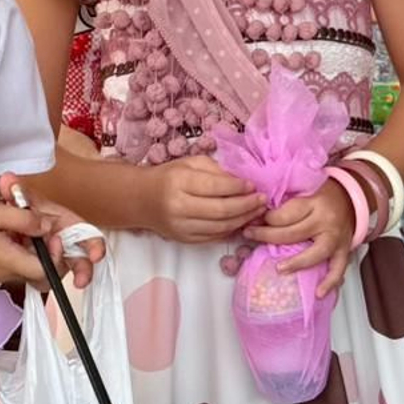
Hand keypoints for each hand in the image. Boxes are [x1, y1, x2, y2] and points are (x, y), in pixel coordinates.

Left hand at [0, 172, 105, 290]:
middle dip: (83, 271)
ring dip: (52, 272)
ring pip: (60, 271)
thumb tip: (8, 180)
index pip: (87, 234)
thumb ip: (17, 191)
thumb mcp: (20, 199)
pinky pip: (43, 279)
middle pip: (81, 258)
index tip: (95, 255)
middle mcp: (63, 240)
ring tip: (35, 269)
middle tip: (80, 281)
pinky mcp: (40, 270)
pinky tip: (23, 271)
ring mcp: (53, 257)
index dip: (95, 245)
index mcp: (65, 222)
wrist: (3, 222)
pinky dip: (36, 277)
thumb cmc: (21, 208)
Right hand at [0, 199, 52, 285]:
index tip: (53, 235)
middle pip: (38, 271)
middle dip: (46, 251)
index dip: (56, 256)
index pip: (47, 272)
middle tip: (41, 227)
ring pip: (24, 267)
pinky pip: (10, 264)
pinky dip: (16, 250)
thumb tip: (49, 225)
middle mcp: (5, 274)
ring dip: (30, 249)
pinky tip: (9, 231)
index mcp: (10, 262)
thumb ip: (26, 219)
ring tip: (24, 224)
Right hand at [144, 155, 264, 243]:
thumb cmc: (168, 177)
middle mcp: (179, 207)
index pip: (215, 186)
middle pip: (221, 210)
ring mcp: (181, 227)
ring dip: (244, 220)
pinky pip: (215, 237)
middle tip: (262, 200)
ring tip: (257, 211)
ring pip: (221, 227)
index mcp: (179, 182)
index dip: (237, 187)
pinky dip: (232, 230)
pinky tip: (243, 222)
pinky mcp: (185, 240)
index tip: (253, 185)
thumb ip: (215, 170)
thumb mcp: (189, 164)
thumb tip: (243, 181)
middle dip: (246, 206)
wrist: (141, 200)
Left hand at [246, 179, 358, 299]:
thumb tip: (257, 214)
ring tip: (280, 268)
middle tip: (250, 236)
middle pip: (294, 233)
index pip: (286, 214)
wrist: (352, 198)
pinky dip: (330, 282)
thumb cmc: (324, 195)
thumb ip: (285, 203)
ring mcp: (336, 238)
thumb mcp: (305, 191)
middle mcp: (326, 221)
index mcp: (315, 203)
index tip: (253, 220)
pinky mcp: (344, 250)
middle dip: (268, 236)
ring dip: (297, 262)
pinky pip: (338, 269)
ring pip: (316, 253)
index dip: (266, 219)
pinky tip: (319, 293)